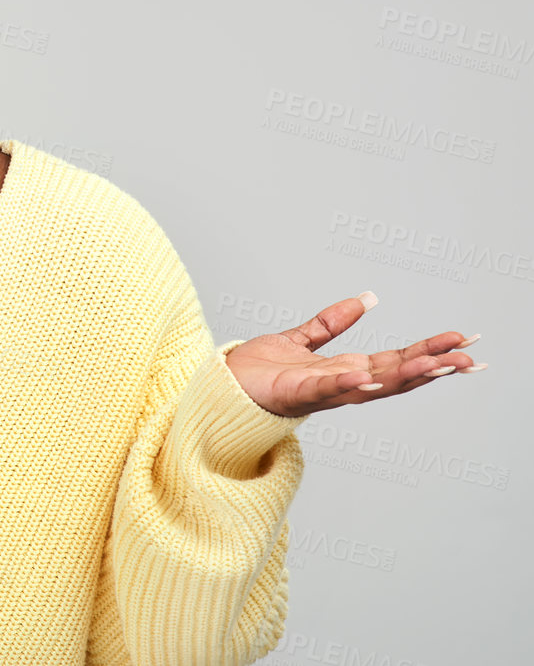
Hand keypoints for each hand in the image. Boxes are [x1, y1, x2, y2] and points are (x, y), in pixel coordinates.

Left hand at [222, 293, 485, 417]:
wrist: (223, 387)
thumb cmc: (260, 371)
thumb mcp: (302, 339)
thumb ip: (331, 323)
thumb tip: (366, 299)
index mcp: (346, 371)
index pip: (396, 361)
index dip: (428, 352)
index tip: (461, 342)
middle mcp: (341, 385)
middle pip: (395, 375)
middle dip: (432, 367)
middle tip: (469, 357)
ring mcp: (321, 392)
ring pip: (371, 384)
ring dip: (404, 375)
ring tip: (436, 364)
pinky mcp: (295, 393)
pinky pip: (324, 388)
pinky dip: (345, 383)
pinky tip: (365, 375)